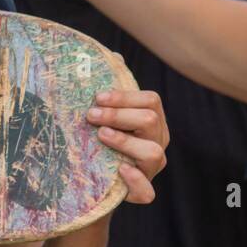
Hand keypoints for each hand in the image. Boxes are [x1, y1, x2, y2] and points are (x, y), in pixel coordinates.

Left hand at [87, 89, 168, 203]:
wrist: (93, 175)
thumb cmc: (98, 136)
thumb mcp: (103, 112)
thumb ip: (110, 89)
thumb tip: (113, 55)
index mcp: (152, 120)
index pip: (151, 100)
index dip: (124, 97)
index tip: (97, 97)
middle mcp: (156, 142)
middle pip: (150, 120)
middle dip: (118, 115)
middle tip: (91, 115)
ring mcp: (151, 168)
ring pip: (153, 152)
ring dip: (125, 141)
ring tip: (102, 135)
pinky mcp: (141, 191)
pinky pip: (147, 191)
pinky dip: (135, 180)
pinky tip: (120, 169)